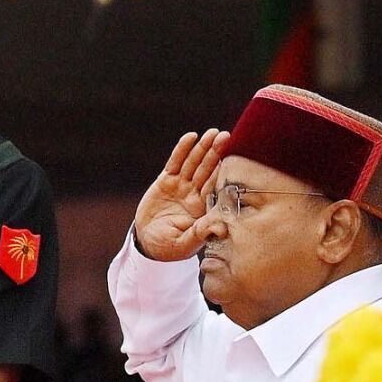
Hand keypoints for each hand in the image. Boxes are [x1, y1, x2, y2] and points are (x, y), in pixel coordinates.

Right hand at [132, 129, 228, 261]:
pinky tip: (191, 137)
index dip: (222, 171)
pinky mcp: (166, 182)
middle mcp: (194, 195)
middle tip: (225, 136)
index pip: (214, 186)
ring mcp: (181, 187)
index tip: (232, 157)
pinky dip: (182, 150)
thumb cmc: (169, 248)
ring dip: (202, 148)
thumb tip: (221, 227)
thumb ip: (201, 233)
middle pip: (206, 170)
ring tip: (211, 133)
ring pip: (193, 164)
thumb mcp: (185, 244)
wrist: (148, 243)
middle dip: (215, 153)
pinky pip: (175, 163)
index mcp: (203, 208)